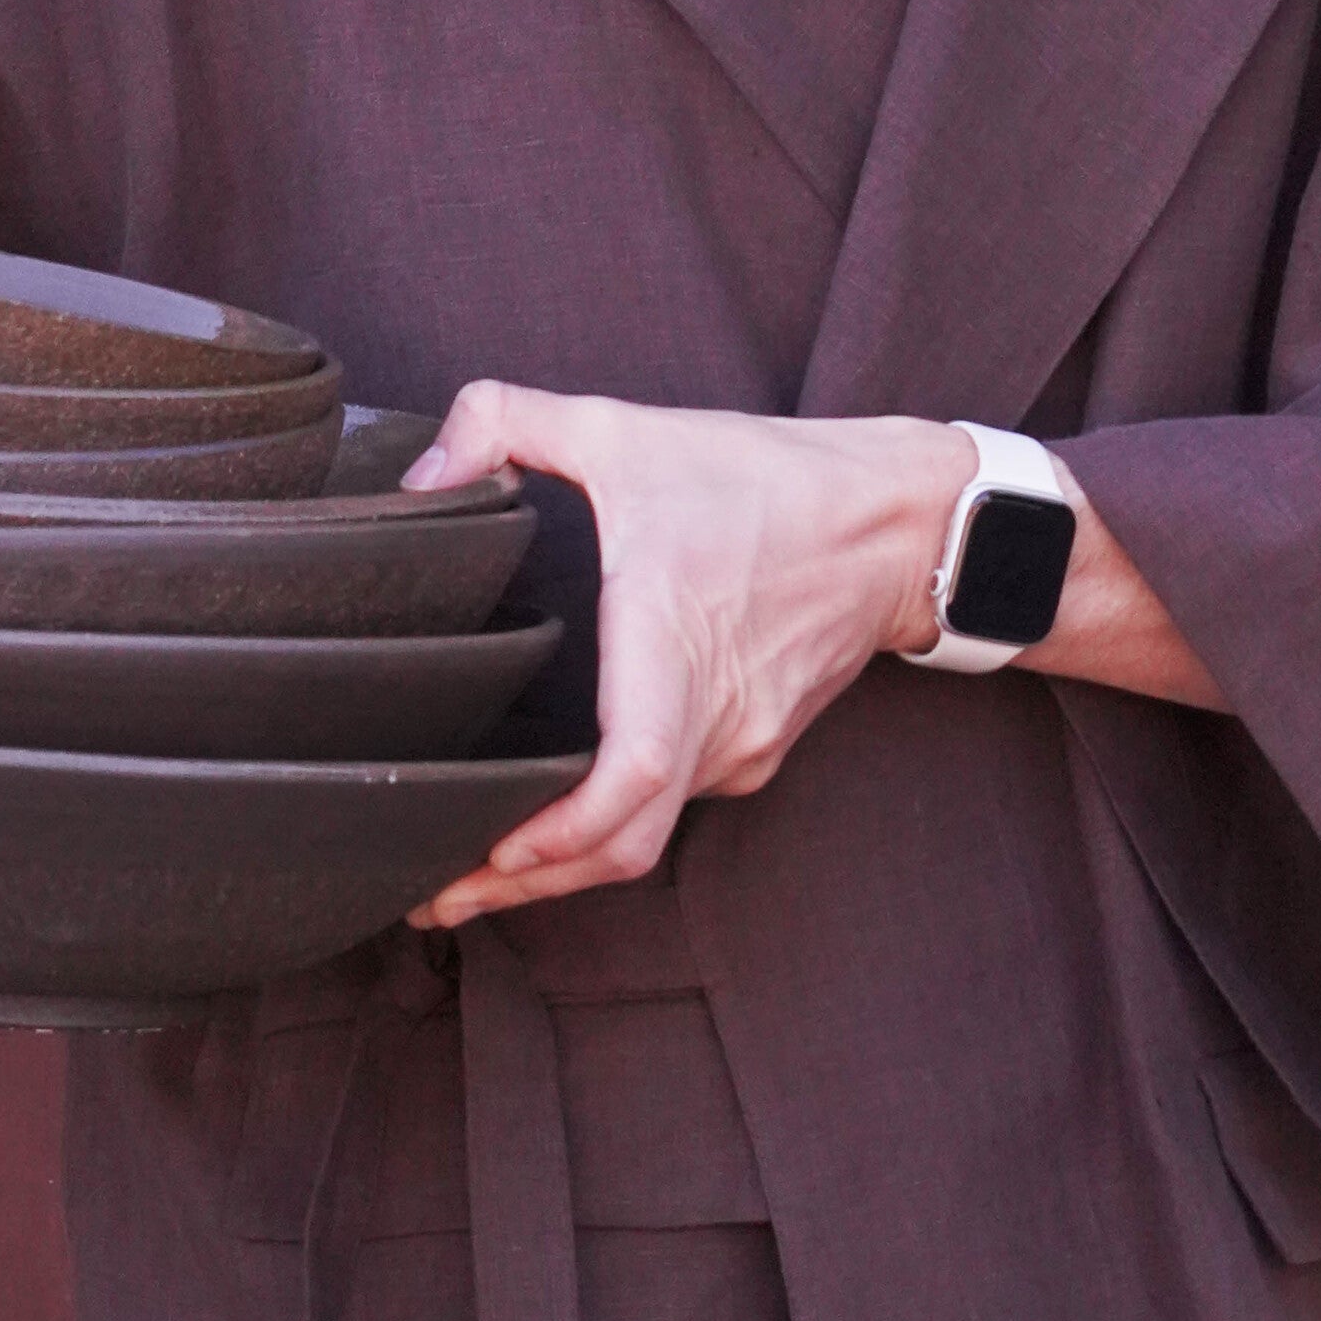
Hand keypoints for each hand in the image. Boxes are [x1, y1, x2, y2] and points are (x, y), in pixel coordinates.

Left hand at [402, 388, 964, 920]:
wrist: (901, 525)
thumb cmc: (767, 480)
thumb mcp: (623, 427)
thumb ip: (505, 422)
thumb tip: (419, 480)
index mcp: (673, 635)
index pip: (629, 773)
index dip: (558, 833)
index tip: (492, 856)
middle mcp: (712, 712)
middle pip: (620, 843)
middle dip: (522, 885)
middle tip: (436, 899)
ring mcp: (741, 742)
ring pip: (645, 835)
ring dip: (562, 864)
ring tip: (477, 873)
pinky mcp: (756, 750)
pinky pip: (674, 806)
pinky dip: (612, 824)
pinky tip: (560, 814)